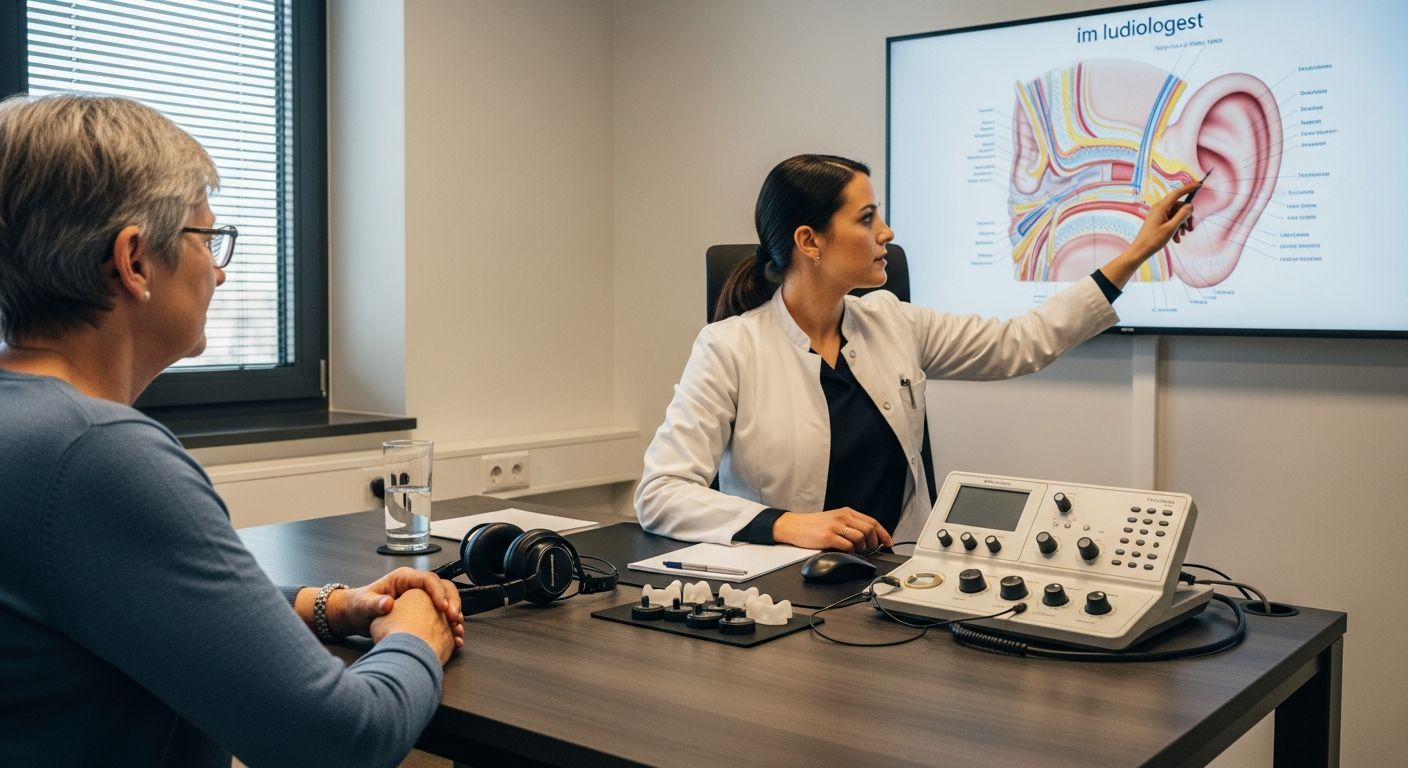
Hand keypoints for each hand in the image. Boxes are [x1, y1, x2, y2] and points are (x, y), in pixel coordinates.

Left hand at [327, 567, 464, 647]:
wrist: (354, 617)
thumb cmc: (357, 606)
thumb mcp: (362, 605)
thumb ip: (373, 604)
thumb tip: (387, 603)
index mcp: (403, 579)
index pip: (428, 579)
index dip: (438, 592)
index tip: (442, 607)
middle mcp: (414, 586)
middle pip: (442, 587)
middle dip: (452, 602)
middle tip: (454, 619)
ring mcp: (420, 598)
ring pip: (445, 600)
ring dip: (453, 614)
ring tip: (457, 629)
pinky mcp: (422, 611)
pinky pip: (440, 615)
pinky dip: (447, 625)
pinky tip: (453, 637)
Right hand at [772, 508, 892, 553]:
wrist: (794, 526)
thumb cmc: (814, 525)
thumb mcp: (834, 519)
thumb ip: (850, 525)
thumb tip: (868, 538)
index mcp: (846, 512)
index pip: (872, 521)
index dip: (883, 533)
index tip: (889, 542)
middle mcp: (843, 517)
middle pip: (869, 530)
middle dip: (874, 543)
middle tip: (871, 550)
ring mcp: (835, 526)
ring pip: (860, 538)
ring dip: (862, 548)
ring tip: (857, 551)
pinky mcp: (828, 536)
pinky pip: (847, 546)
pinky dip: (851, 552)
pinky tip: (847, 552)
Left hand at [1101, 183, 1199, 287]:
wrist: (1140, 250)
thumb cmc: (1154, 240)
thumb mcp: (1171, 228)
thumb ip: (1182, 215)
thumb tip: (1190, 205)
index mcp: (1161, 207)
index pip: (1177, 193)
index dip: (1189, 188)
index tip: (1199, 184)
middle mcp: (1159, 208)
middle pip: (1178, 206)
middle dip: (1186, 217)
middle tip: (1190, 229)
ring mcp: (1158, 214)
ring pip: (1176, 214)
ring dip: (1181, 225)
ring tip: (1182, 237)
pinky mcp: (1157, 220)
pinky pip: (1170, 220)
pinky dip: (1175, 228)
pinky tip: (1176, 239)